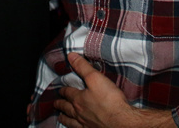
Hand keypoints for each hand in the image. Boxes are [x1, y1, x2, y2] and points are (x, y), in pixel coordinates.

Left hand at [55, 53, 174, 127]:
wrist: (122, 122)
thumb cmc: (110, 102)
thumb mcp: (96, 78)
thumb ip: (83, 67)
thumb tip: (71, 56)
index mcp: (78, 99)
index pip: (68, 93)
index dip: (63, 90)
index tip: (60, 89)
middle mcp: (79, 113)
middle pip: (66, 108)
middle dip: (60, 104)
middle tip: (56, 103)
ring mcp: (85, 124)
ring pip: (70, 121)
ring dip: (64, 118)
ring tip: (60, 117)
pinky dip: (73, 127)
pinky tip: (76, 127)